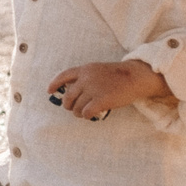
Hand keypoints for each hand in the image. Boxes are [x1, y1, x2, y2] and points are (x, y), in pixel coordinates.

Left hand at [47, 60, 166, 120]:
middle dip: (68, 105)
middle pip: (68, 96)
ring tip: (83, 113)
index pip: (63, 76)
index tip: (49, 91)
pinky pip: (86, 113)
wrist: (135, 76)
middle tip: (73, 109)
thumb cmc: (118, 75)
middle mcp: (86, 79)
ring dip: (78, 113)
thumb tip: (72, 92)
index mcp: (85, 70)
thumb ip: (85, 77)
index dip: (54, 84)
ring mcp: (93, 90)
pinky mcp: (101, 101)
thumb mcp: (98, 69)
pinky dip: (86, 116)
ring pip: (76, 107)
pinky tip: (90, 115)